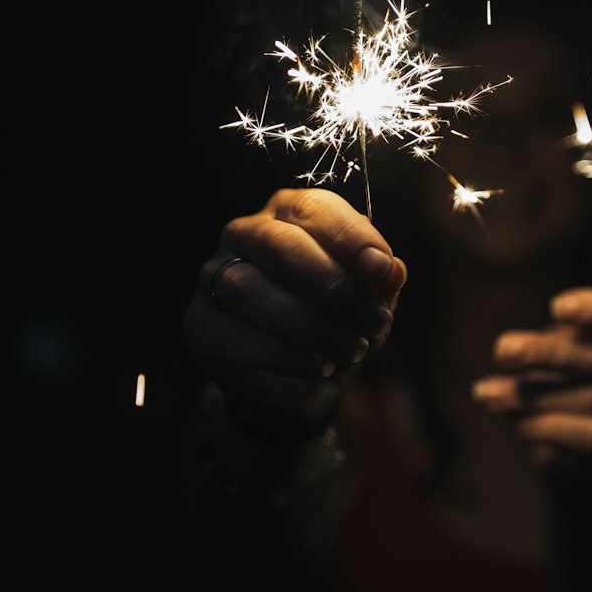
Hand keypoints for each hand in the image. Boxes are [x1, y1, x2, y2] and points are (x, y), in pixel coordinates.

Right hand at [183, 188, 405, 439]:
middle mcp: (246, 234)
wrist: (302, 383)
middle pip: (279, 245)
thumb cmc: (338, 323)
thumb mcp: (369, 301)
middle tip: (375, 322)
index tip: (384, 269)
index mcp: (290, 213)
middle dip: (334, 287)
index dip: (351, 237)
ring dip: (311, 324)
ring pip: (249, 288)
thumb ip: (379, 282)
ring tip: (352, 349)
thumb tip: (391, 271)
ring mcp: (215, 277)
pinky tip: (319, 366)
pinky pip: (232, 333)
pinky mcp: (200, 323)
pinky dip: (283, 354)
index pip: (314, 209)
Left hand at [471, 287, 591, 469]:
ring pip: (591, 399)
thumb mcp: (561, 355)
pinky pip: (591, 437)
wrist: (580, 453)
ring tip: (488, 394)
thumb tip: (513, 350)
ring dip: (534, 396)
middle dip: (547, 353)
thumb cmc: (566, 384)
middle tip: (503, 350)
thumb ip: (551, 345)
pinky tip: (516, 424)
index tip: (556, 307)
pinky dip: (549, 428)